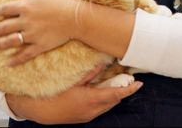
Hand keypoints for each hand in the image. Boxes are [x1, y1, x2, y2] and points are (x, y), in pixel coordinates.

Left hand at [0, 0, 77, 65]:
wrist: (75, 17)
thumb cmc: (61, 0)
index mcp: (25, 6)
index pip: (5, 9)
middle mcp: (25, 21)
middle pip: (3, 27)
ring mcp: (31, 35)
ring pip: (10, 41)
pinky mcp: (40, 45)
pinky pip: (25, 55)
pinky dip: (16, 60)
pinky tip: (8, 63)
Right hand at [6, 65, 142, 123]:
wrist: (41, 111)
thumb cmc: (55, 94)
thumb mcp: (72, 81)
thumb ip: (89, 73)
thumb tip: (102, 64)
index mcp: (91, 100)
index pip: (116, 95)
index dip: (129, 90)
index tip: (139, 84)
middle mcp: (93, 110)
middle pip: (114, 100)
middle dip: (123, 91)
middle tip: (128, 79)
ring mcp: (89, 115)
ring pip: (108, 105)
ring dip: (114, 95)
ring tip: (117, 83)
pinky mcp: (85, 117)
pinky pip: (100, 108)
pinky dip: (105, 99)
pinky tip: (102, 90)